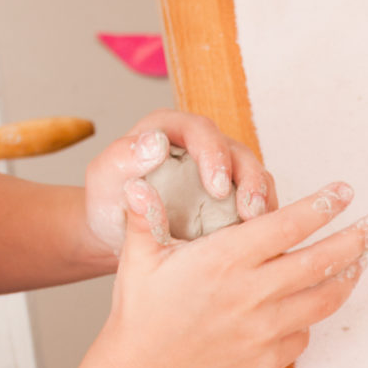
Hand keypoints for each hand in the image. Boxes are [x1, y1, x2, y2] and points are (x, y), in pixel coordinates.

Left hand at [81, 112, 274, 252]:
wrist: (117, 237)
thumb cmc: (109, 203)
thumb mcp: (103, 178)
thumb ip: (122, 157)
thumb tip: (155, 143)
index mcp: (170, 130)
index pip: (201, 131)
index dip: (214, 155)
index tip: (217, 186)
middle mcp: (200, 147)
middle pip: (236, 152)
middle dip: (248, 179)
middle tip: (249, 209)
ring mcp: (221, 172)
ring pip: (254, 175)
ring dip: (262, 199)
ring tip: (260, 224)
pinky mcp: (233, 199)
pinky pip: (257, 202)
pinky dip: (263, 217)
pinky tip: (264, 236)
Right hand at [91, 180, 367, 367]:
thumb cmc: (142, 312)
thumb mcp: (139, 258)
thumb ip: (147, 217)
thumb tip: (139, 182)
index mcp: (224, 260)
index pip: (287, 225)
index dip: (321, 206)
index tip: (344, 191)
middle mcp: (251, 294)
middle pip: (321, 261)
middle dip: (358, 238)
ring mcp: (264, 330)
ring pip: (324, 299)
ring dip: (349, 276)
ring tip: (363, 259)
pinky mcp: (269, 358)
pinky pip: (305, 332)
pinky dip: (314, 314)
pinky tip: (318, 299)